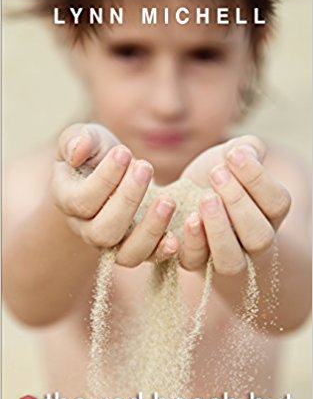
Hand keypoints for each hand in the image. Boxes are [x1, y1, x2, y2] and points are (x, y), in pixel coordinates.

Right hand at [53, 123, 178, 265]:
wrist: (119, 173)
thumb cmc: (99, 154)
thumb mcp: (87, 138)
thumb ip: (78, 139)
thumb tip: (78, 149)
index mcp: (68, 202)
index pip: (82, 201)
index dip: (104, 179)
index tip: (124, 152)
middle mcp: (87, 230)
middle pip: (103, 232)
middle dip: (127, 200)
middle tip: (145, 167)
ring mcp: (114, 244)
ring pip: (126, 254)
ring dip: (150, 229)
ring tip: (167, 200)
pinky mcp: (139, 248)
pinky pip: (149, 259)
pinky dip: (163, 251)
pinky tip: (176, 237)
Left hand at [179, 135, 290, 273]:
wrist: (181, 198)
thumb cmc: (214, 177)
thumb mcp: (231, 156)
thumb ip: (247, 148)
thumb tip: (247, 151)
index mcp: (268, 214)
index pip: (277, 203)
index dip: (258, 179)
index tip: (233, 155)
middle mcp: (251, 242)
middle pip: (259, 236)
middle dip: (238, 202)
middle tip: (217, 174)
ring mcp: (223, 257)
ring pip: (232, 260)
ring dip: (219, 229)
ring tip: (206, 198)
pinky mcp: (193, 262)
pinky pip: (196, 262)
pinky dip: (193, 241)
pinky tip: (189, 217)